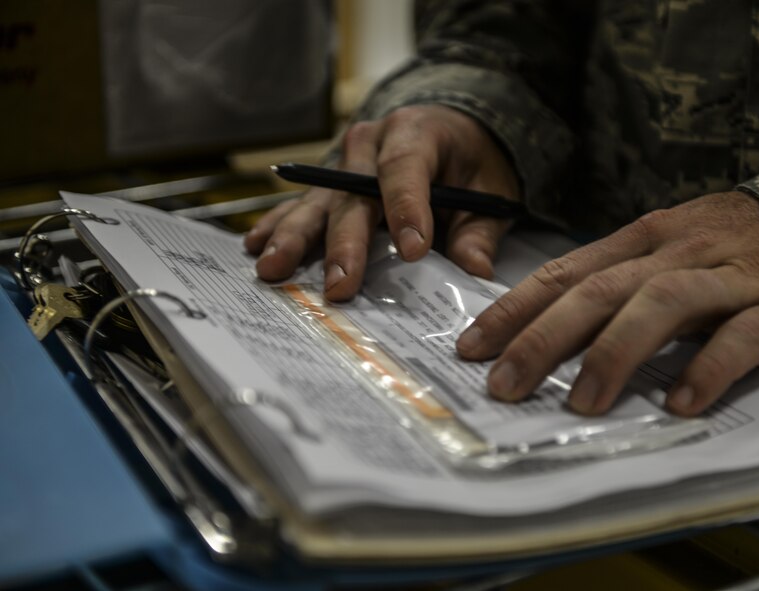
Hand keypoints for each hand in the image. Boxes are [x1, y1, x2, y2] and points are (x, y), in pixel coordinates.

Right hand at [244, 105, 520, 299]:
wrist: (450, 133)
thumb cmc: (469, 164)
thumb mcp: (488, 191)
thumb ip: (479, 231)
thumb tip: (475, 271)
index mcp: (416, 133)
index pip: (406, 170)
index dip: (407, 209)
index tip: (412, 251)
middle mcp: (371, 144)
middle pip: (354, 196)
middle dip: (346, 244)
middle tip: (339, 286)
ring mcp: (343, 163)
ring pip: (318, 202)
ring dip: (295, 238)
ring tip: (273, 267)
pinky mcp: (329, 184)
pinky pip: (302, 205)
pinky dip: (278, 226)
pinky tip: (255, 245)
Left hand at [456, 191, 758, 415]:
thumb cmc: (726, 249)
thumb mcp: (663, 252)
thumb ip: (612, 283)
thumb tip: (541, 327)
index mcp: (641, 238)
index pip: (565, 272)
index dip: (515, 309)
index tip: (472, 347)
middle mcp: (677, 253)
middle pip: (601, 290)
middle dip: (545, 337)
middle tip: (506, 384)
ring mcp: (729, 278)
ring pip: (663, 305)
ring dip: (616, 353)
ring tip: (583, 402)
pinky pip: (742, 338)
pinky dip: (709, 368)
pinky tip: (680, 403)